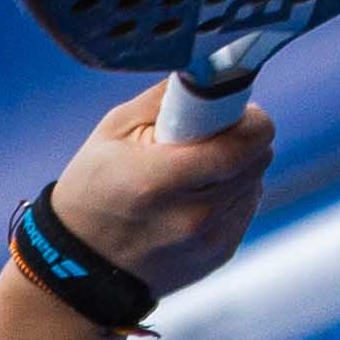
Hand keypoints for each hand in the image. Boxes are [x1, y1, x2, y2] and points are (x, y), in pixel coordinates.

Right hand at [43, 82, 277, 297]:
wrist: (81, 267)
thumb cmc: (91, 191)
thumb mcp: (113, 132)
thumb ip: (166, 99)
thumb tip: (210, 72)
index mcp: (161, 179)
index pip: (245, 140)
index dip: (248, 118)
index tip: (231, 111)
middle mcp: (192, 215)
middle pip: (258, 158)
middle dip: (241, 139)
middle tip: (207, 138)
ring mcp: (209, 240)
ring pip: (256, 182)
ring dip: (236, 169)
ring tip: (196, 172)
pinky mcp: (220, 254)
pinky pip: (246, 208)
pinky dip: (230, 196)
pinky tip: (195, 199)